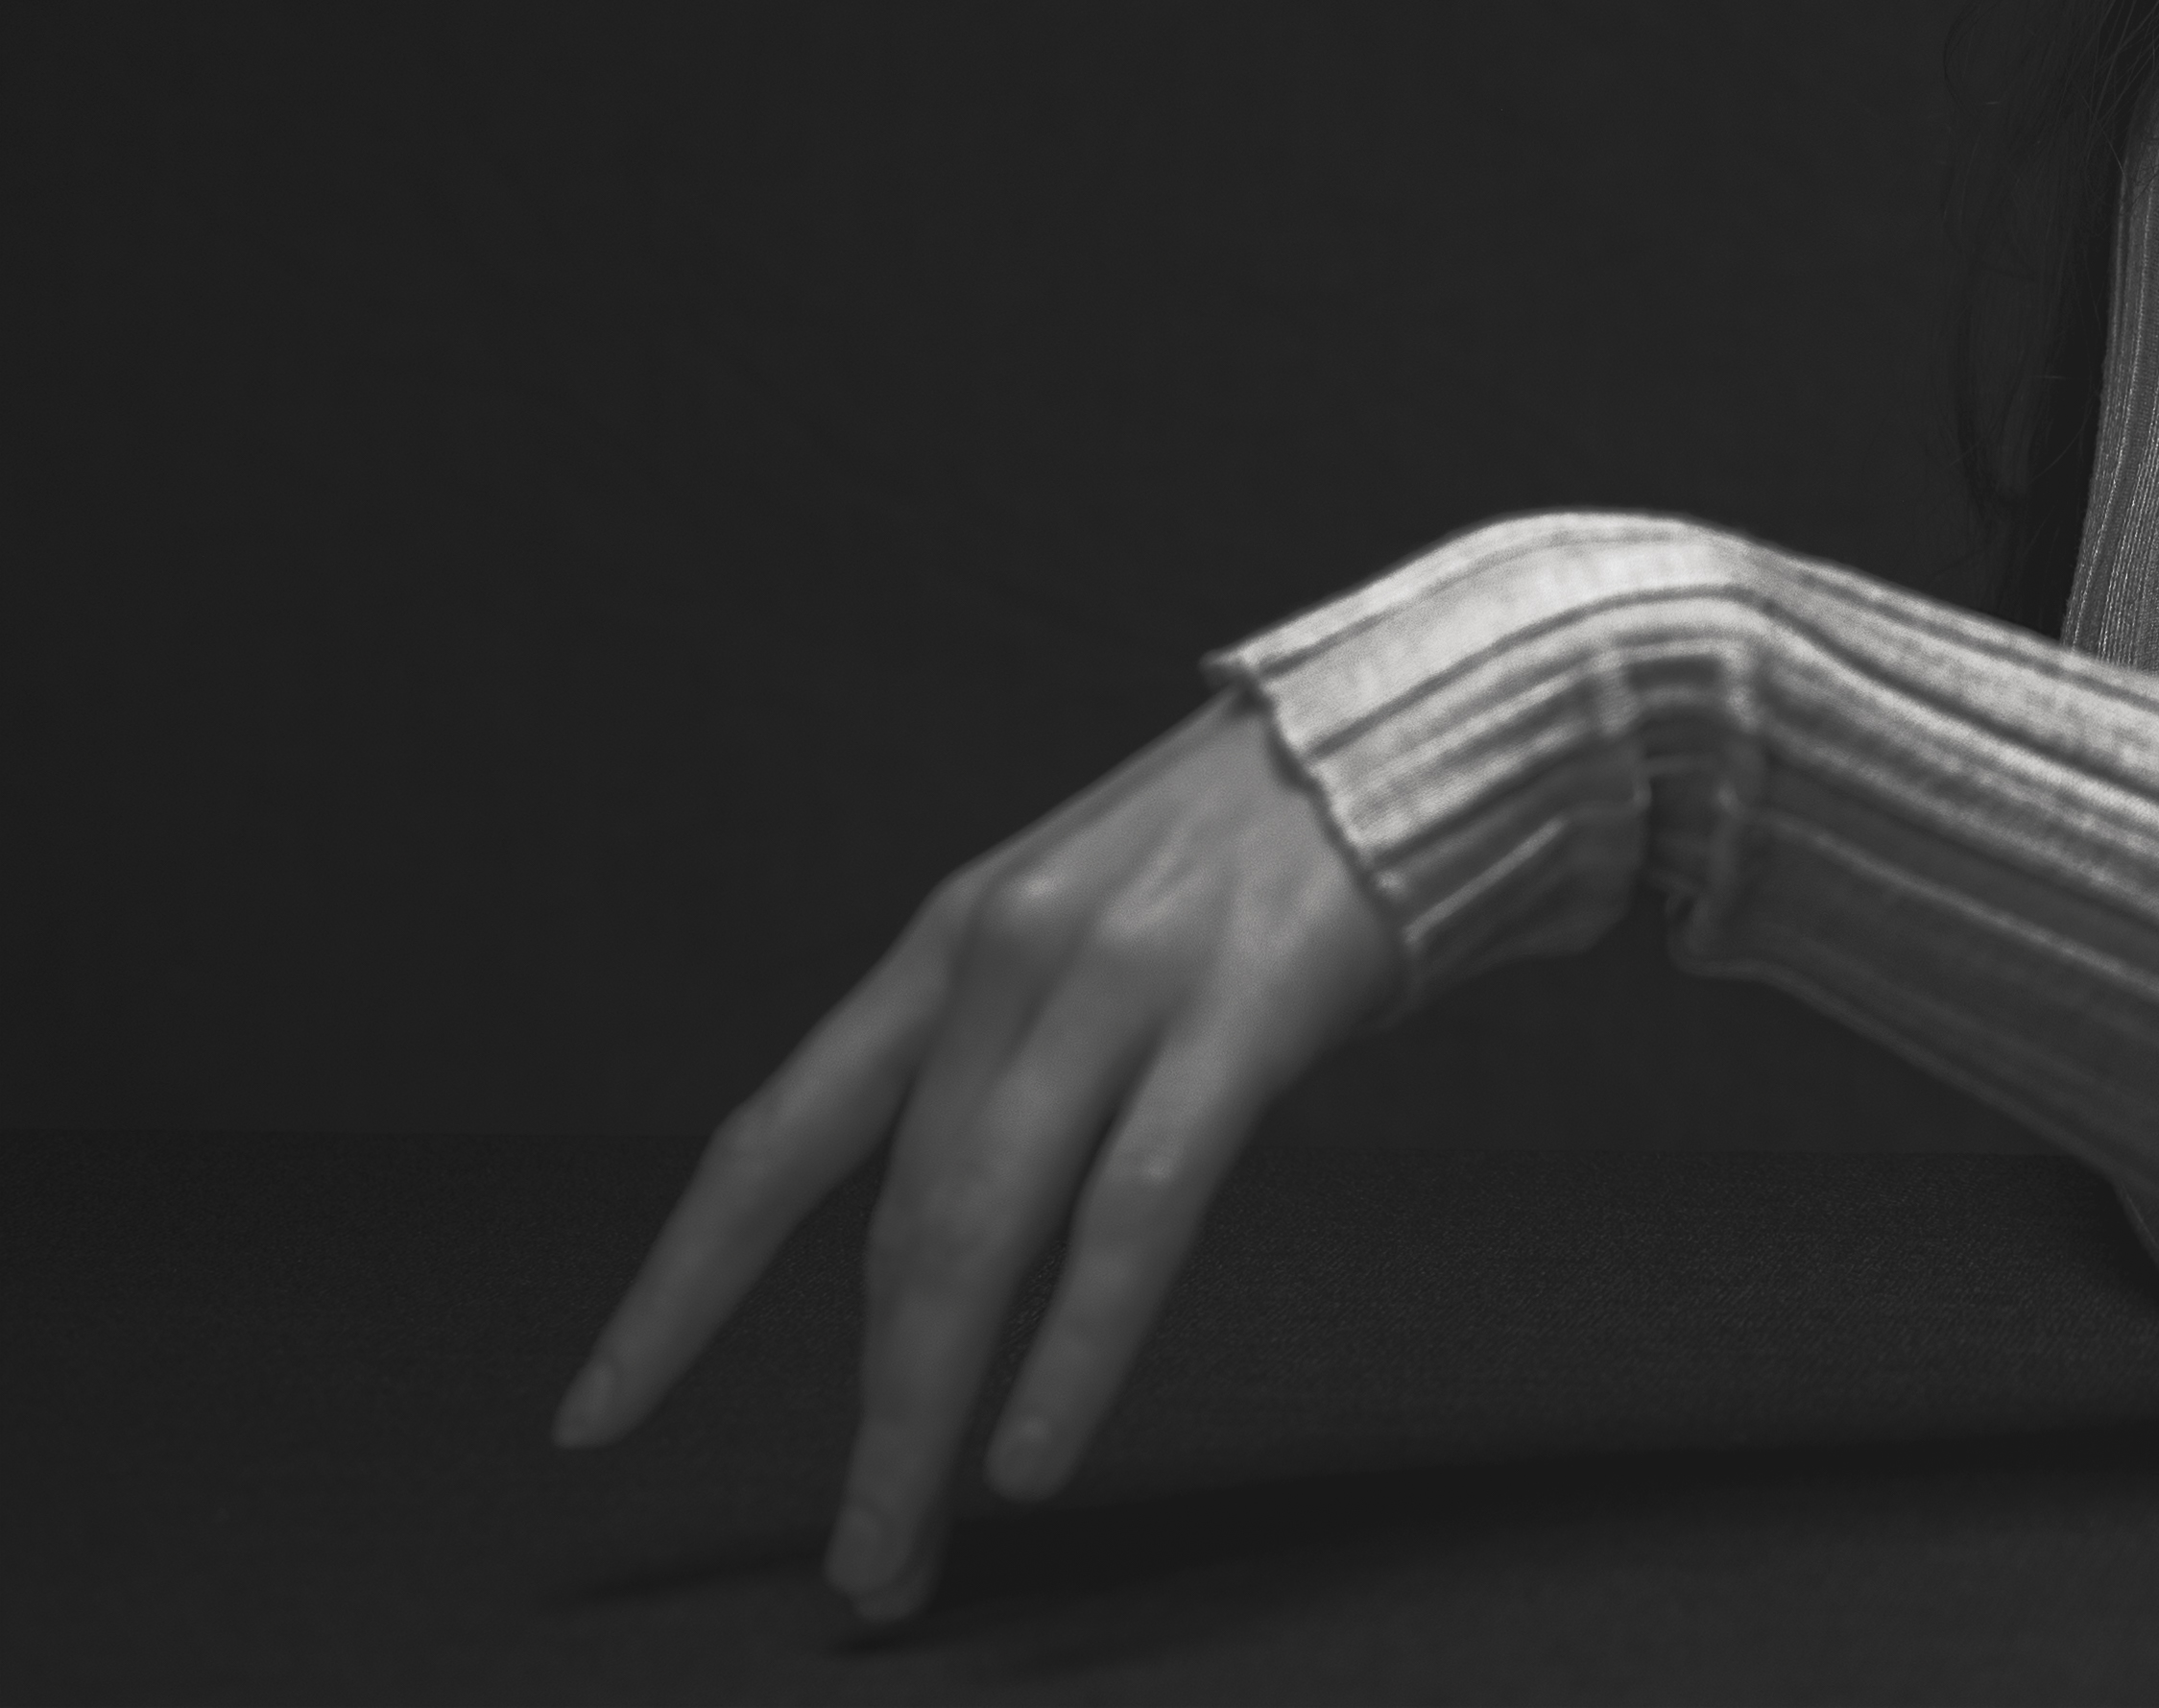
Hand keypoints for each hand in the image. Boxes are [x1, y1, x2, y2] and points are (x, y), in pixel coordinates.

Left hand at [548, 695, 1398, 1623]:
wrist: (1442, 712)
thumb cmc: (1284, 845)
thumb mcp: (1105, 924)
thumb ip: (1028, 1052)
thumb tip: (970, 1227)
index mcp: (952, 938)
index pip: (776, 1140)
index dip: (677, 1290)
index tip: (597, 1417)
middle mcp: (1005, 953)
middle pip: (894, 1222)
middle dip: (867, 1411)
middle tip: (861, 1566)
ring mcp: (1120, 976)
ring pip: (982, 1230)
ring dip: (927, 1413)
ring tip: (905, 1548)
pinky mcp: (1244, 1005)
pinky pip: (1137, 1206)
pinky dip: (1075, 1345)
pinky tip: (1036, 1451)